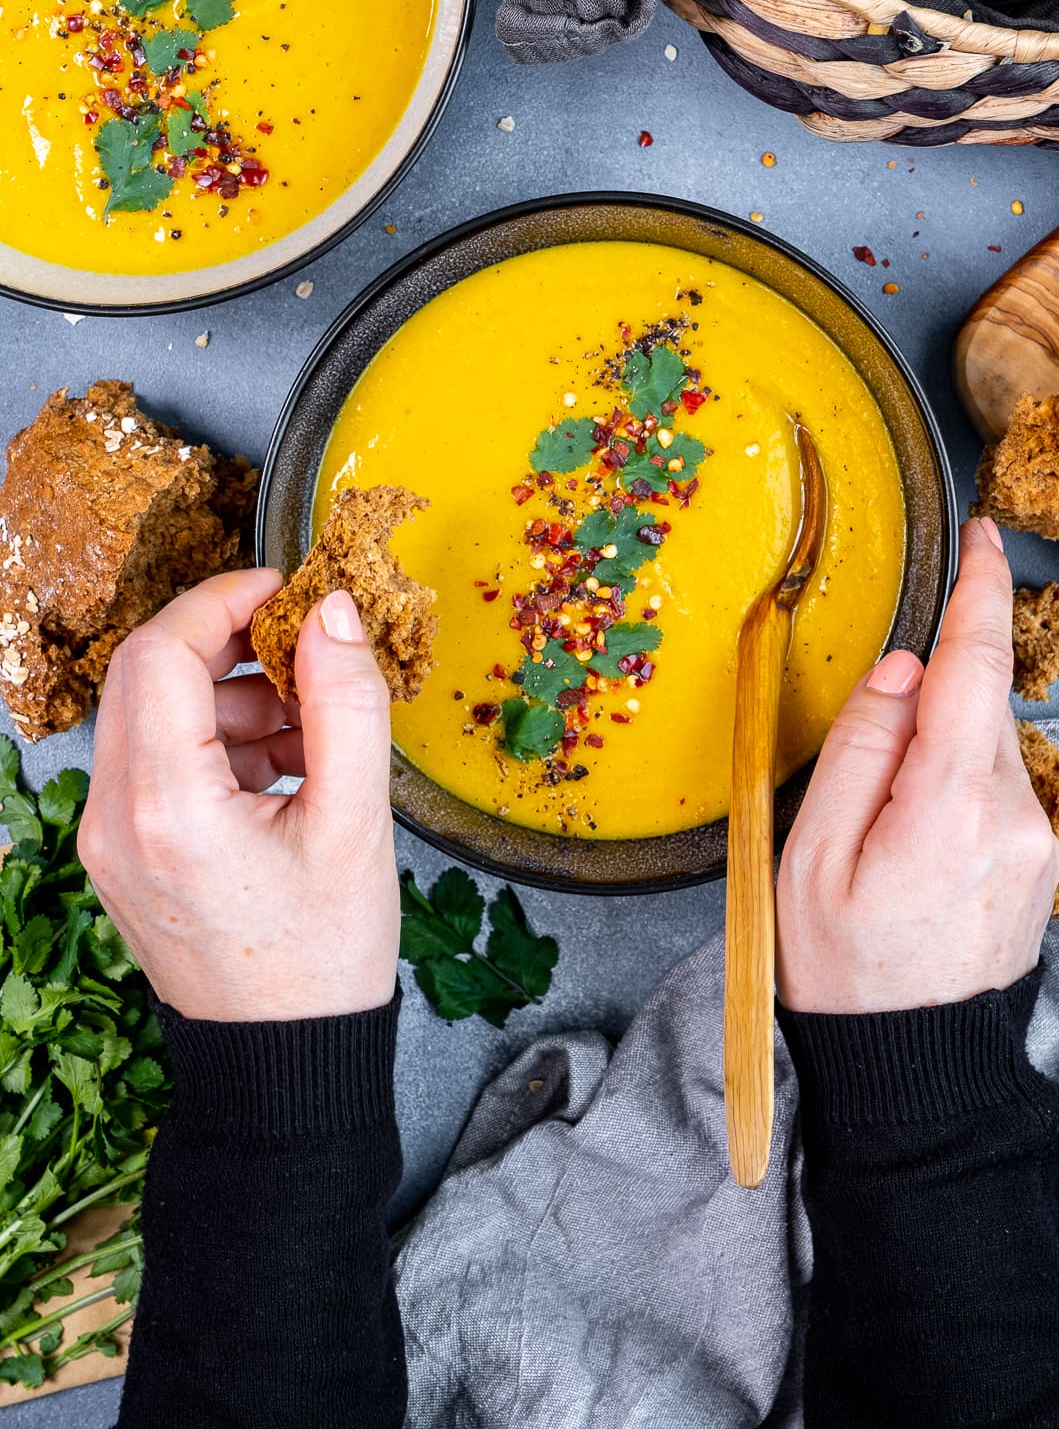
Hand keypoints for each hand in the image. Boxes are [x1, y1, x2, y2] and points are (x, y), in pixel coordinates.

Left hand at [79, 569, 399, 1021]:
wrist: (284, 1063)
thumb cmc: (323, 957)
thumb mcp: (357, 822)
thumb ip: (347, 702)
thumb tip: (334, 609)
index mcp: (166, 807)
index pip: (160, 651)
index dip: (222, 599)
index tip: (284, 589)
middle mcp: (114, 818)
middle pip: (144, 674)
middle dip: (226, 643)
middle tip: (302, 646)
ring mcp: (108, 840)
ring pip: (149, 715)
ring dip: (226, 694)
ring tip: (313, 727)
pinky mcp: (122, 855)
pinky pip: (154, 762)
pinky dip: (214, 741)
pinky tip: (286, 766)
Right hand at [776, 517, 1058, 1014]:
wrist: (911, 1066)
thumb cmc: (843, 967)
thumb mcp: (810, 855)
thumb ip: (860, 747)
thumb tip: (903, 667)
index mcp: (949, 806)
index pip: (973, 668)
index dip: (979, 591)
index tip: (982, 536)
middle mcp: (1012, 814)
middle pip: (974, 706)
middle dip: (925, 707)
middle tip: (862, 788)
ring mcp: (1036, 840)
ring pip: (986, 746)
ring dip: (938, 755)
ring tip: (883, 836)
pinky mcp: (1041, 859)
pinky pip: (997, 787)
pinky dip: (956, 788)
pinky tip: (915, 848)